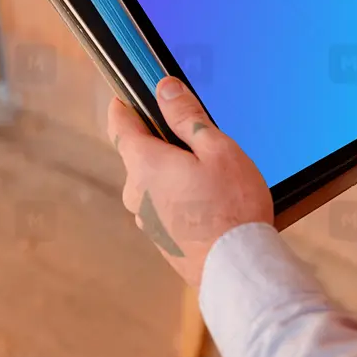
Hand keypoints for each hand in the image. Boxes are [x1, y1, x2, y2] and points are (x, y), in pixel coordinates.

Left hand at [107, 77, 272, 286]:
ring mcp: (146, 218)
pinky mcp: (160, 238)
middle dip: (164, 143)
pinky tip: (211, 204)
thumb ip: (186, 116)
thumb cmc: (231, 206)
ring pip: (155, 181)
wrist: (236, 268)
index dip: (125, 105)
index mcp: (144, 163)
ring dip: (175, 173)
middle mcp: (136, 191)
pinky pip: (165, 205)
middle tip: (200, 142)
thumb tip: (165, 88)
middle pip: (141, 153)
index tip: (132, 94)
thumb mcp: (216, 149)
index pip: (120, 124)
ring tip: (213, 179)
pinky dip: (181, 197)